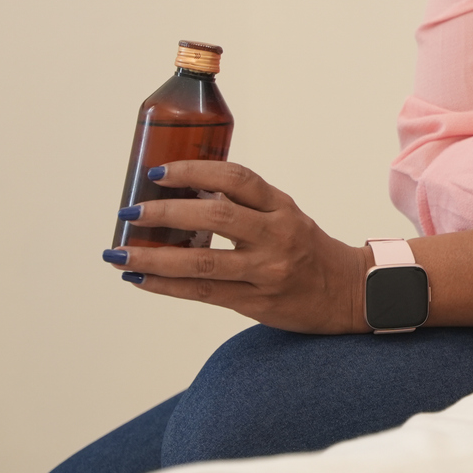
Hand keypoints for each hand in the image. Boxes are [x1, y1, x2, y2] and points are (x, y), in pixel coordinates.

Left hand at [107, 161, 370, 332]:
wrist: (351, 294)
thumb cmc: (310, 251)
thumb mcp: (286, 217)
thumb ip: (245, 207)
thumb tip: (183, 194)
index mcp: (283, 208)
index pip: (237, 179)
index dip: (195, 170)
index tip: (158, 172)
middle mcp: (277, 236)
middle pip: (216, 216)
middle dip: (165, 212)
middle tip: (130, 212)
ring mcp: (267, 271)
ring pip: (202, 261)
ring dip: (154, 257)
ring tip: (120, 254)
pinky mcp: (257, 302)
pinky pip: (203, 292)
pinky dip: (166, 285)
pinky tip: (140, 278)